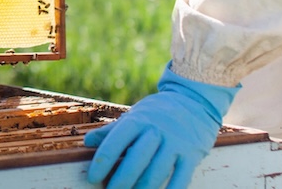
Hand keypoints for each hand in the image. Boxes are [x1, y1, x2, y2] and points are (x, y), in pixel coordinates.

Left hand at [84, 64, 239, 188]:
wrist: (194, 101)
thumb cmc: (157, 113)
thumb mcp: (134, 116)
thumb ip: (112, 130)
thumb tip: (87, 142)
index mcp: (138, 120)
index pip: (116, 141)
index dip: (102, 161)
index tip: (92, 177)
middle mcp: (157, 130)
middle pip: (136, 159)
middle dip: (122, 180)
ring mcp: (176, 143)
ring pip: (157, 171)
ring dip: (143, 188)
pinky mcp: (192, 154)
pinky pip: (181, 178)